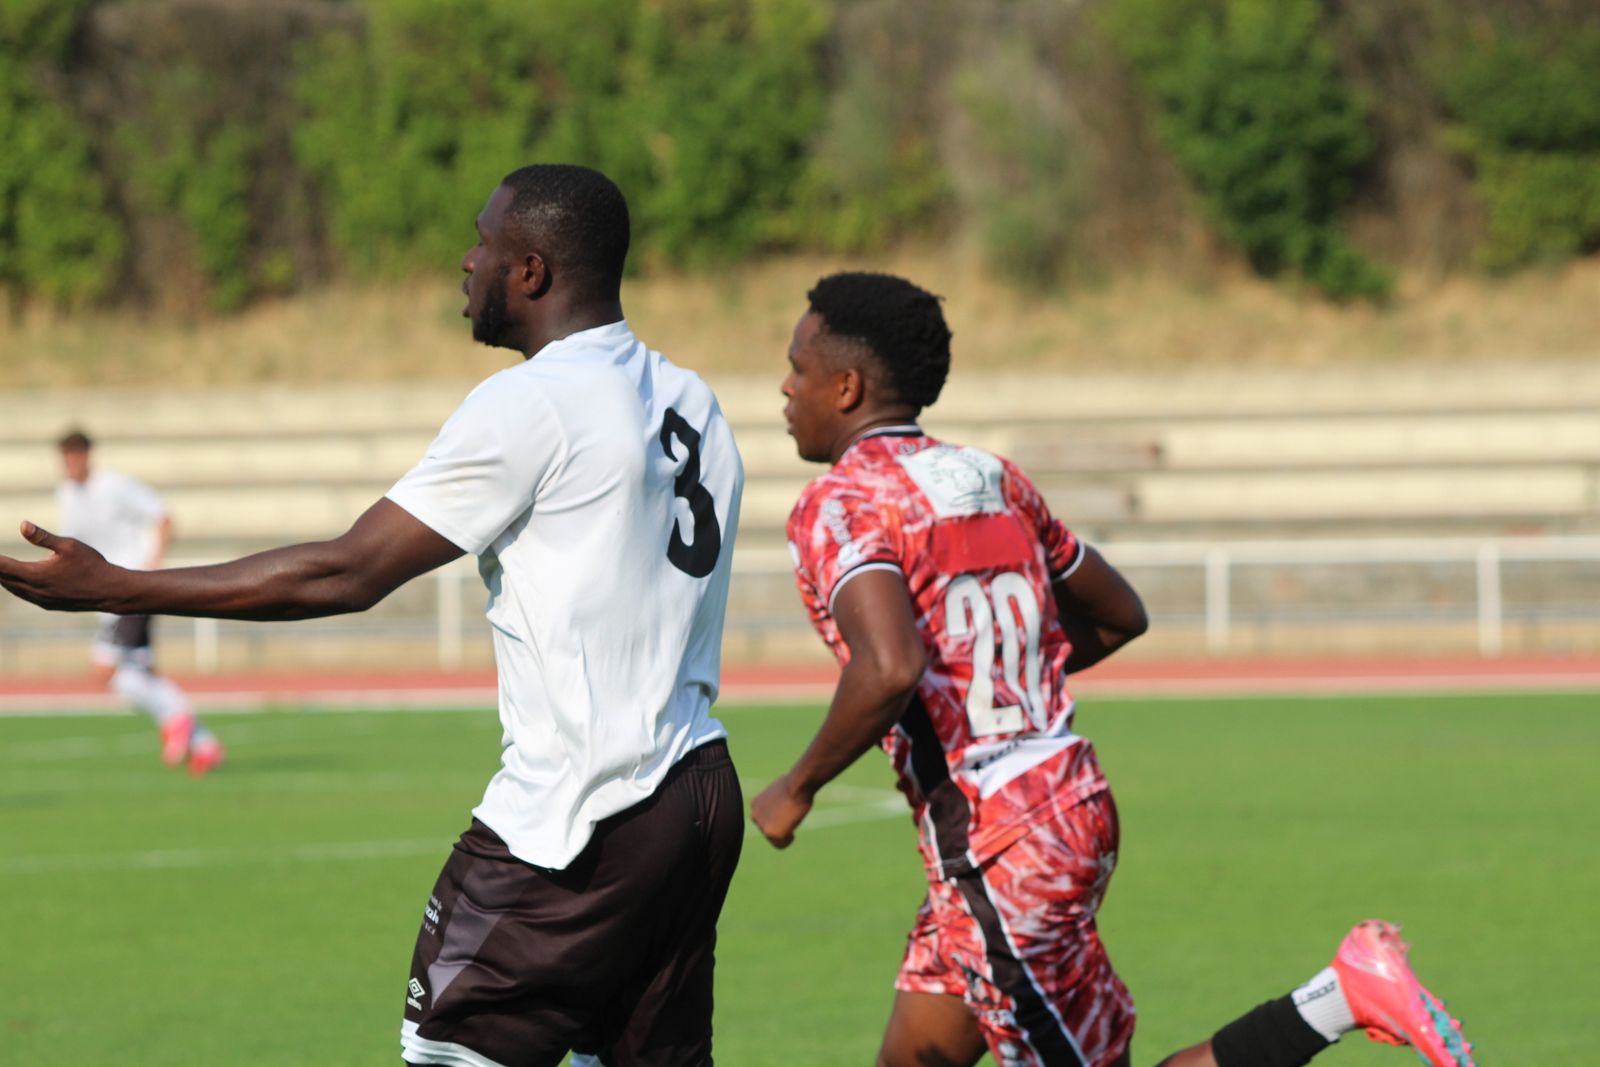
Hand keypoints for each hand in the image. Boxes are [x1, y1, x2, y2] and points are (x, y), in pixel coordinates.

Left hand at [0, 521, 117, 611]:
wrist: (110, 591)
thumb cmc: (91, 565)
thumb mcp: (69, 546)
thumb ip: (43, 537)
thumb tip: (22, 524)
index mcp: (36, 575)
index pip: (3, 566)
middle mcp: (35, 590)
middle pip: (4, 579)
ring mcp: (41, 600)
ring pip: (13, 588)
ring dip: (3, 579)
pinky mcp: (48, 604)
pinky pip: (24, 595)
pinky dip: (14, 586)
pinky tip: (14, 582)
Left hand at [750, 773, 813, 848]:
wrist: (797, 785)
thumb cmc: (794, 784)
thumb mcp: (781, 789)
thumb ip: (777, 800)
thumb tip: (782, 804)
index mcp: (756, 804)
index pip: (766, 819)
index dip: (779, 818)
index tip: (788, 811)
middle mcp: (755, 815)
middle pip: (769, 830)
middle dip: (781, 826)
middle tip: (791, 816)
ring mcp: (761, 825)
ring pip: (774, 839)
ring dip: (785, 833)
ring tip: (792, 820)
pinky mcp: (770, 833)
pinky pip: (781, 845)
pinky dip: (789, 840)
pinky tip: (793, 829)